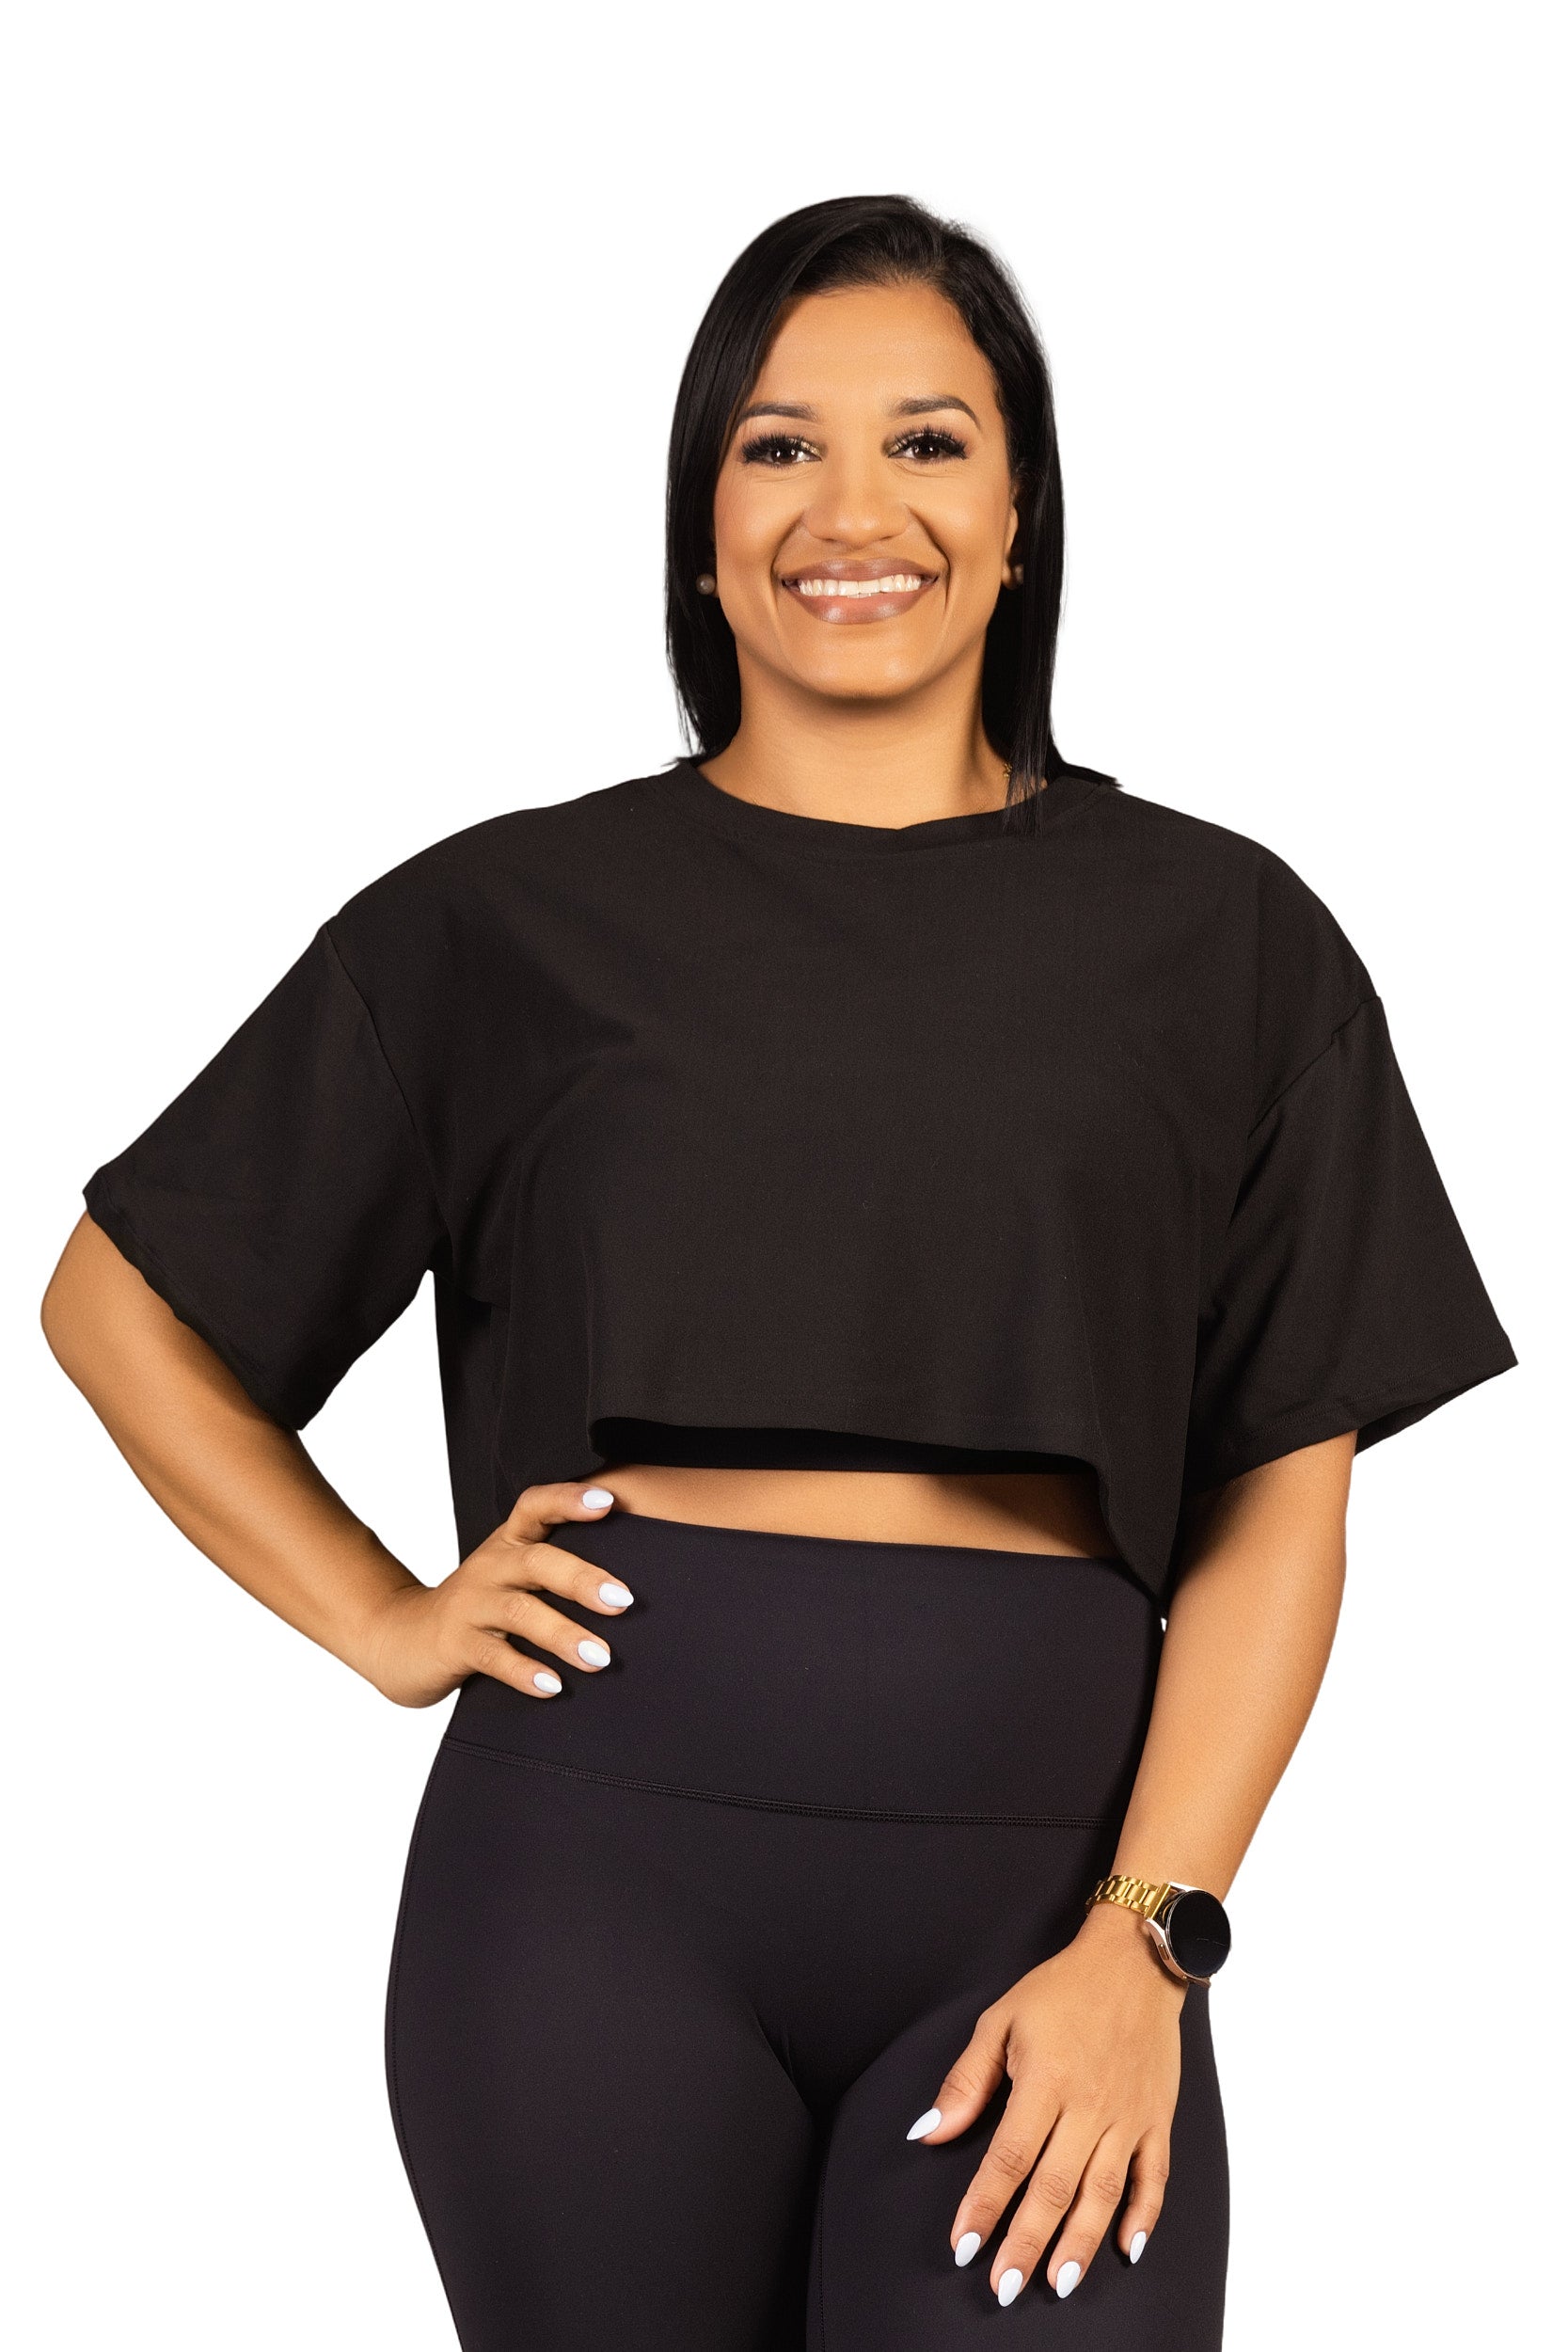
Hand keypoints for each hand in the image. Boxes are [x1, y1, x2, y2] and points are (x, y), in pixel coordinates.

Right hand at [355, 1481, 631, 1707]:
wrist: (402, 1638)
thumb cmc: (478, 1606)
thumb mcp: (513, 1575)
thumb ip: (558, 1568)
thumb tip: (637, 1584)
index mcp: (509, 1543)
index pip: (536, 1505)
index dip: (569, 1499)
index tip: (609, 1502)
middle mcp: (490, 1566)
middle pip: (537, 1561)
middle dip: (582, 1579)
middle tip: (624, 1601)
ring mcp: (471, 1605)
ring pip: (520, 1613)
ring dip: (563, 1634)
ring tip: (600, 1658)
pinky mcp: (455, 1644)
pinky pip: (493, 1657)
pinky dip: (525, 1671)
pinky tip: (553, 1686)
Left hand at [908, 1901, 1183, 2303]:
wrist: (1133, 1962)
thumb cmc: (1062, 1989)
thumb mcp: (1001, 2020)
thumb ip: (966, 2081)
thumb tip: (929, 2131)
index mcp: (1045, 2081)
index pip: (1009, 2157)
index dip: (984, 2205)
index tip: (964, 2244)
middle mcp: (1088, 2106)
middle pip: (1054, 2187)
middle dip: (1026, 2242)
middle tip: (1003, 2287)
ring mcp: (1127, 2116)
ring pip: (1103, 2192)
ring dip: (1080, 2242)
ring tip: (1058, 2283)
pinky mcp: (1157, 2119)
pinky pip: (1153, 2177)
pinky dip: (1143, 2215)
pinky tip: (1126, 2247)